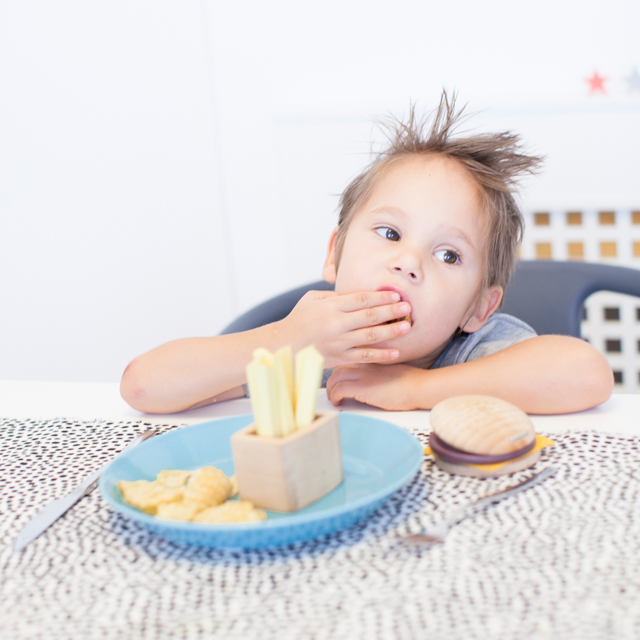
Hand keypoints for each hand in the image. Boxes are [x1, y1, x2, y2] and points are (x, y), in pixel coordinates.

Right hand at [280, 290, 411, 367]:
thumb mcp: (312, 298)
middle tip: (408, 307)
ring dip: (392, 331)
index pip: (362, 299)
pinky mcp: (340, 357)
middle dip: (392, 311)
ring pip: (371, 336)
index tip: (396, 294)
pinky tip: (396, 353)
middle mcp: (337, 323)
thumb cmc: (299, 319)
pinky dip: (381, 355)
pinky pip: (365, 356)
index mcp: (331, 306)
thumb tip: (356, 294)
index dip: (382, 296)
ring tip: (407, 326)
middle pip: (371, 316)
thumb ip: (335, 295)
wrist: (284, 345)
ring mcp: (339, 342)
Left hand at [326, 363, 423, 409]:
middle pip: (338, 367)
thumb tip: (374, 378)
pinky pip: (339, 389)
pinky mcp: (362, 387)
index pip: (348, 357)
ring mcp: (362, 374)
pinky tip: (338, 402)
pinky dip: (335, 396)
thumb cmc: (411, 381)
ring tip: (333, 397)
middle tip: (332, 389)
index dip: (340, 368)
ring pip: (335, 378)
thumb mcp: (392, 369)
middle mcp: (364, 363)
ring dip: (331, 389)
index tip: (337, 376)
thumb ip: (379, 370)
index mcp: (372, 357)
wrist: (418, 386)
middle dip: (332, 379)